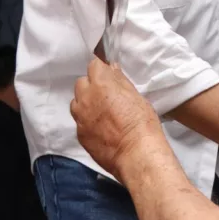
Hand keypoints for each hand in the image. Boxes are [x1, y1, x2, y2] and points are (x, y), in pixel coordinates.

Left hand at [70, 59, 160, 179]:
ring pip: (77, 102)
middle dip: (92, 85)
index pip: (93, 65)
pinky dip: (87, 120)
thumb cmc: (142, 124)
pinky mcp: (80, 134)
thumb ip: (120, 81)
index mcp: (101, 84)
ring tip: (102, 111)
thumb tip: (112, 69)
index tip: (109, 75)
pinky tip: (101, 127)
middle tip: (107, 94)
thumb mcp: (136, 96)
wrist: (135, 154)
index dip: (102, 70)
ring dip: (86, 102)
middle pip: (81, 83)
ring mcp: (80, 118)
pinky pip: (79, 120)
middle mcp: (86, 99)